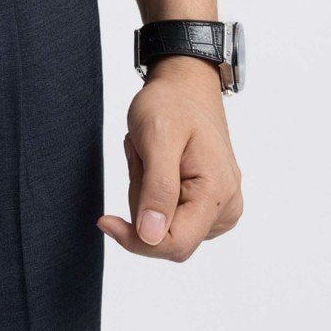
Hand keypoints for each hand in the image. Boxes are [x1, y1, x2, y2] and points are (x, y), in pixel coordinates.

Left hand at [98, 56, 243, 261]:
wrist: (185, 86)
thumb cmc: (172, 104)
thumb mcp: (157, 137)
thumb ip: (157, 189)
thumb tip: (152, 237)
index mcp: (218, 193)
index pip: (176, 245)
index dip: (137, 240)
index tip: (105, 220)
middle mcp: (225, 207)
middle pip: (166, 236)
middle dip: (142, 200)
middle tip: (142, 156)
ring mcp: (218, 208)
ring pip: (163, 226)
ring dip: (145, 193)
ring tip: (150, 155)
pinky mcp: (207, 206)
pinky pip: (167, 215)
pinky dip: (151, 191)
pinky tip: (156, 163)